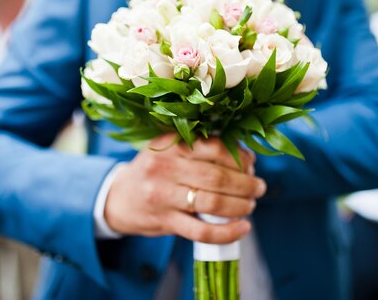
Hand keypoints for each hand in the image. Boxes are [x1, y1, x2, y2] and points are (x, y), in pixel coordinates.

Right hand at [104, 134, 265, 243]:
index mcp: (171, 144)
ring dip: (240, 206)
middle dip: (246, 184)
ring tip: (251, 205)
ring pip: (212, 203)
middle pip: (217, 177)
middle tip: (259, 188)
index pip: (214, 147)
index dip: (239, 157)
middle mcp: (165, 167)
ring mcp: (163, 196)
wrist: (119, 198)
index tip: (251, 164)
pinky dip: (227, 232)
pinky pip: (202, 231)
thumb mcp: (170, 150)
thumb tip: (246, 158)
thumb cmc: (155, 171)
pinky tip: (242, 229)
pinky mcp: (165, 221)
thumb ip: (201, 149)